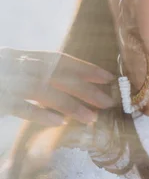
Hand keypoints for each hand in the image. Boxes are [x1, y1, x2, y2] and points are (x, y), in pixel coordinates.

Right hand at [0, 47, 116, 126]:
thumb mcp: (9, 74)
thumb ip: (32, 77)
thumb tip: (65, 91)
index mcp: (18, 56)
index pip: (57, 59)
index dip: (85, 68)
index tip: (108, 77)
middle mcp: (13, 63)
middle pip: (56, 73)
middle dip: (85, 87)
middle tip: (108, 102)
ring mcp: (3, 80)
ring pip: (42, 89)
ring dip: (70, 103)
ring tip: (91, 118)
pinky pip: (20, 107)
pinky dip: (40, 114)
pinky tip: (60, 122)